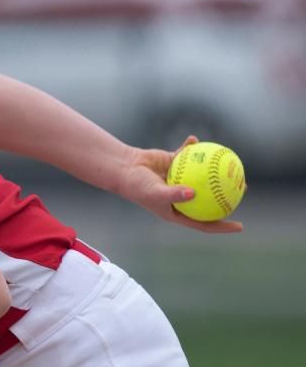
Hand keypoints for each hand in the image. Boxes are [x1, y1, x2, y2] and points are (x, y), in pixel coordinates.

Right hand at [117, 135, 242, 233]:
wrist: (123, 169)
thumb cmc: (137, 186)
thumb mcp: (154, 192)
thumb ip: (174, 194)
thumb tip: (194, 193)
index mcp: (177, 211)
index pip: (204, 222)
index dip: (223, 226)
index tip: (240, 226)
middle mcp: (181, 197)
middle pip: (209, 200)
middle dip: (227, 196)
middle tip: (242, 189)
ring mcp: (180, 180)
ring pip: (203, 177)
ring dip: (216, 172)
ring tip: (232, 164)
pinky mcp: (175, 165)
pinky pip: (189, 156)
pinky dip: (193, 148)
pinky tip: (197, 140)